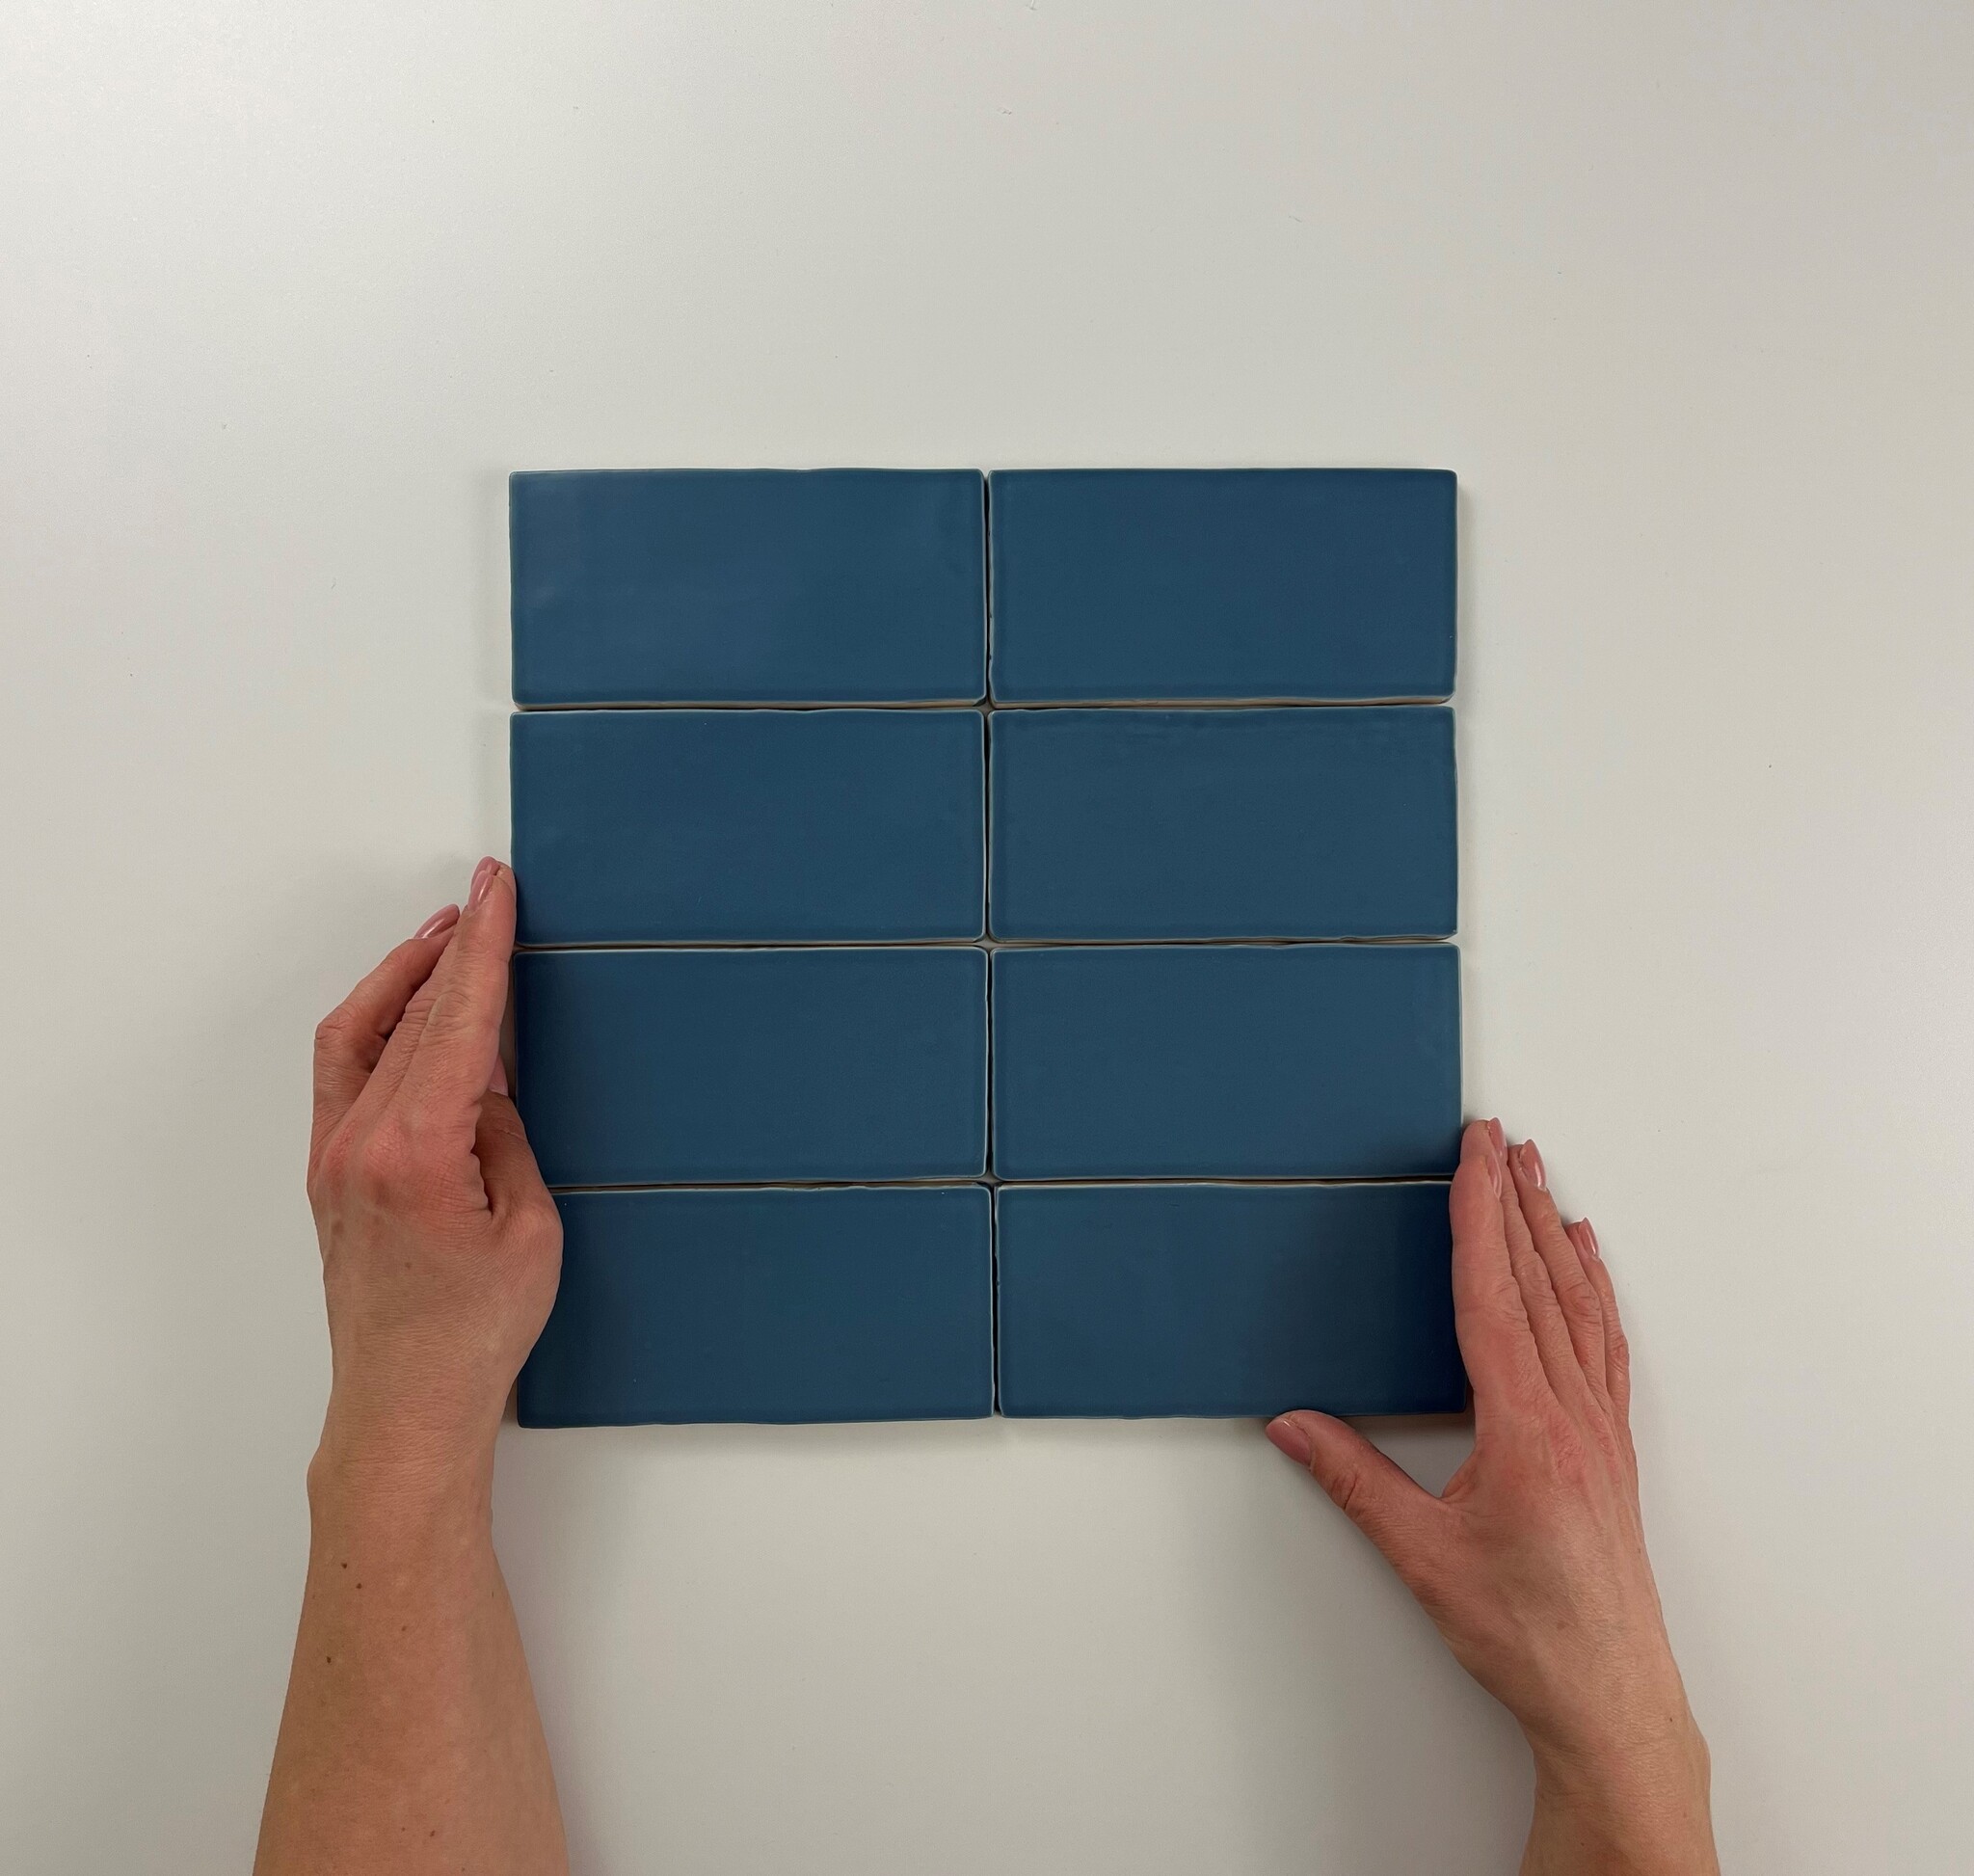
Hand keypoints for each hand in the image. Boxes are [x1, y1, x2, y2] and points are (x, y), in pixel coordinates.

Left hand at [306, 858, 561, 1490]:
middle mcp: (361, 1143)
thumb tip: (486, 1078)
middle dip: (453, 947)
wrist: (407, 1403)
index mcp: (417, 1152)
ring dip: (408, 975)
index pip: (456, 1022)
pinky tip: (408, 1006)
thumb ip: (504, 1135)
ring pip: (365, 1032)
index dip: (483, 948)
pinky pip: (346, 1068)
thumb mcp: (529, 1225)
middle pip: (411, 1014)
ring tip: (449, 934)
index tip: (495, 891)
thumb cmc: (474, 1333)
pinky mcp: (330, 1171)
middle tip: (487, 895)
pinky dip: (379, 1021)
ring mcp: (335, 1155)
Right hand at [1266, 1121, 1716, 1875]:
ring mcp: (1600, 1429)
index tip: (1471, 1154)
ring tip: (1538, 1175)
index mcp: (1522, 1426)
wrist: (1609, 1698)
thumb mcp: (1421, 1555)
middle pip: (1537, 1281)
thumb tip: (1292, 1424)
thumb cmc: (1525, 1633)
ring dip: (1553, 1232)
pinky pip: (1606, 1345)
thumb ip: (1353, 1481)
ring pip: (1577, 1305)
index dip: (1475, 1215)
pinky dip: (1596, 1290)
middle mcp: (1571, 1413)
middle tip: (1498, 1136)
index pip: (1491, 1294)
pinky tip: (1591, 1263)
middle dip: (1512, 1200)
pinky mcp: (1612, 1450)